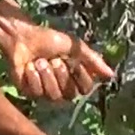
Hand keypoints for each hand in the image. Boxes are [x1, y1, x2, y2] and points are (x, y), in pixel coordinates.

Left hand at [0, 0, 114, 100]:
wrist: (23, 38)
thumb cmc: (49, 39)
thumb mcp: (75, 46)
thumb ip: (93, 61)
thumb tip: (111, 75)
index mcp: (74, 77)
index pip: (85, 89)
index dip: (80, 77)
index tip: (74, 62)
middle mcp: (62, 87)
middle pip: (70, 95)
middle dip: (61, 75)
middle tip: (55, 59)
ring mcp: (46, 91)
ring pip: (53, 96)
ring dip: (47, 75)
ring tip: (39, 61)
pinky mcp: (30, 92)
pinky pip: (37, 92)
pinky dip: (33, 76)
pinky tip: (29, 66)